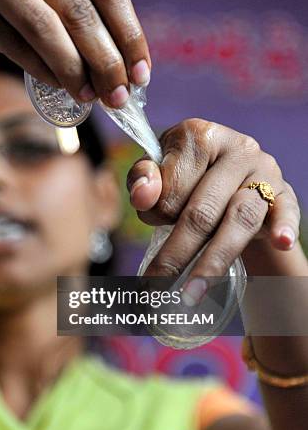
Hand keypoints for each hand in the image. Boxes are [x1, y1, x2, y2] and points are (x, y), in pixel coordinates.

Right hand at [0, 0, 150, 107]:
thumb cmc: (7, 4)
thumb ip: (83, 20)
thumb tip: (126, 73)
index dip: (130, 34)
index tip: (142, 74)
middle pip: (79, 9)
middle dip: (106, 60)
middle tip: (119, 97)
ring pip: (46, 27)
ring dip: (74, 70)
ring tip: (91, 98)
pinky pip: (14, 43)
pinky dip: (42, 71)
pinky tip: (60, 88)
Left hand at [127, 119, 299, 295]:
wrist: (231, 177)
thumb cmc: (186, 176)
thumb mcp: (159, 173)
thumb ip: (143, 181)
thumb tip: (142, 196)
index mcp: (197, 136)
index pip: (171, 188)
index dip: (156, 214)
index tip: (154, 223)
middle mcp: (235, 147)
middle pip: (202, 209)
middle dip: (177, 254)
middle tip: (158, 286)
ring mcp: (263, 170)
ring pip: (238, 218)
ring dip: (214, 261)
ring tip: (192, 294)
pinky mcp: (284, 192)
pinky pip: (286, 210)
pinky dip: (283, 227)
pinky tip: (280, 243)